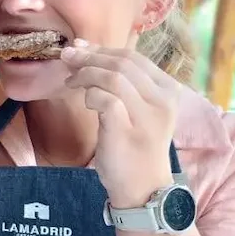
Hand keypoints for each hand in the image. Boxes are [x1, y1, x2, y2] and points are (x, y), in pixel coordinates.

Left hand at [62, 41, 179, 207]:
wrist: (142, 187)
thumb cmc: (133, 147)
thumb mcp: (136, 110)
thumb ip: (121, 85)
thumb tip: (86, 52)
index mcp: (168, 90)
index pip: (134, 58)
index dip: (102, 49)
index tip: (79, 47)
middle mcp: (162, 100)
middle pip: (123, 63)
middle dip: (90, 56)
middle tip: (66, 57)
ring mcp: (147, 116)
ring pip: (114, 77)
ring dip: (86, 73)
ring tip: (70, 80)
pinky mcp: (128, 130)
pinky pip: (105, 99)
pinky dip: (90, 95)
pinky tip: (84, 101)